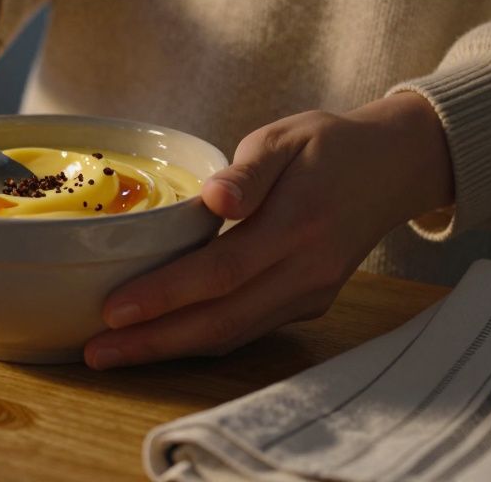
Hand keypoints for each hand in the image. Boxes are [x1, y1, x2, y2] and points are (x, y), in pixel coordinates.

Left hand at [83, 93, 454, 368]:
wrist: (394, 167)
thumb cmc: (327, 145)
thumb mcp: (285, 137)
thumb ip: (250, 170)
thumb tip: (215, 199)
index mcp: (298, 224)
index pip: (223, 271)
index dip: (166, 295)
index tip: (113, 309)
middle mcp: (307, 270)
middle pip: (223, 319)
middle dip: (155, 342)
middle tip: (96, 352)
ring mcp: (311, 294)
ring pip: (234, 334)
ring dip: (171, 350)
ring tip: (113, 353)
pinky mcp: (308, 304)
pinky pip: (247, 330)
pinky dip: (200, 340)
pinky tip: (158, 340)